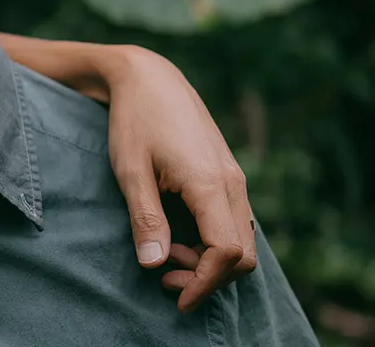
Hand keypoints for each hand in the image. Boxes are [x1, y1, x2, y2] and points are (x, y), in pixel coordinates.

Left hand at [103, 46, 257, 311]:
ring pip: (242, 239)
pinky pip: (234, 222)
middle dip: (208, 276)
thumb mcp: (130, 171)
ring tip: (165, 253)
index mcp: (210, 182)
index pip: (226, 250)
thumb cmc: (135, 120)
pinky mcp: (227, 176)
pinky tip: (177, 235)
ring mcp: (234, 179)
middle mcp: (232, 183)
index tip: (175, 296)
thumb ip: (145, 219)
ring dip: (210, 260)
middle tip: (164, 276)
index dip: (204, 282)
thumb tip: (154, 265)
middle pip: (243, 253)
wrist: (150, 77)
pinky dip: (212, 241)